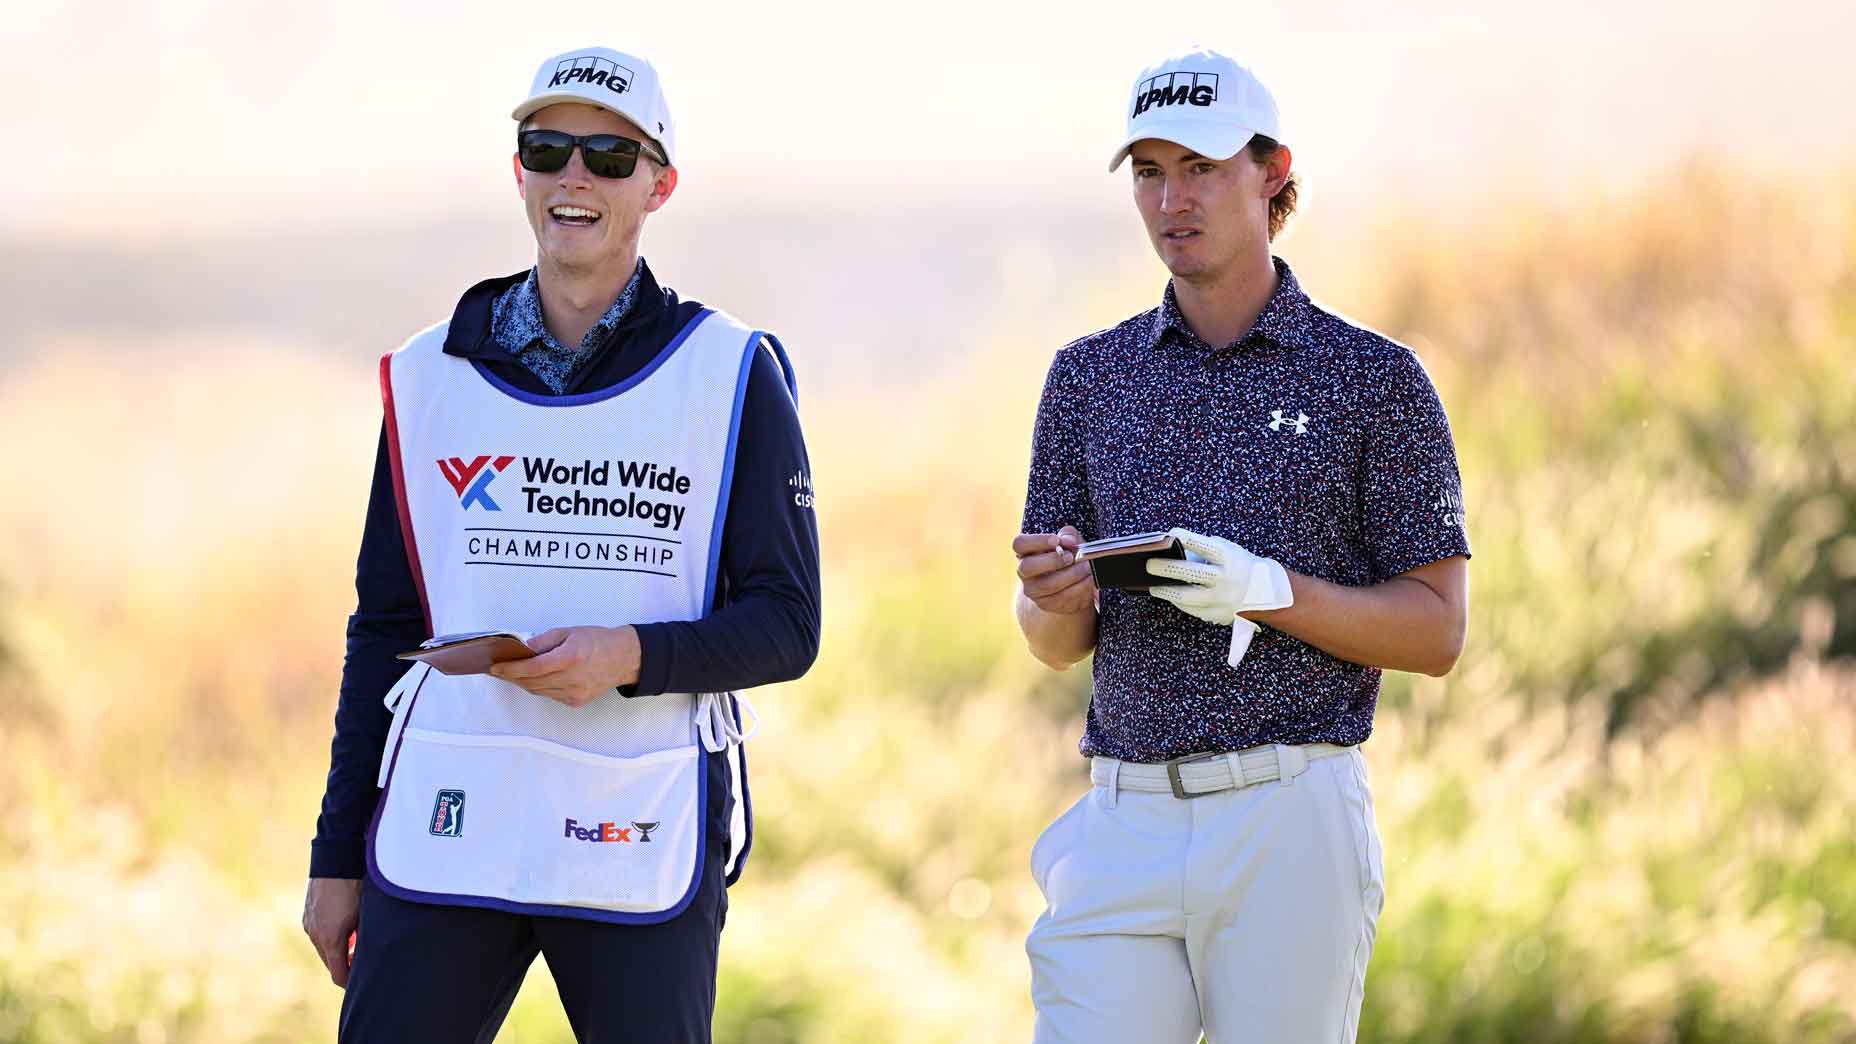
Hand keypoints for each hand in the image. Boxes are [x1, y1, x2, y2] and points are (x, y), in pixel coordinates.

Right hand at [302, 876, 361, 987]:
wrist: (337, 859)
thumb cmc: (357, 886)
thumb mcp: (366, 914)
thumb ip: (365, 938)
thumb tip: (370, 954)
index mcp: (331, 938)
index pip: (338, 973)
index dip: (350, 982)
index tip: (361, 983)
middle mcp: (315, 934)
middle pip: (330, 963)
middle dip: (345, 966)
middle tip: (362, 966)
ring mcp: (309, 924)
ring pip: (324, 949)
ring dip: (338, 951)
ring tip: (355, 945)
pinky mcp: (307, 915)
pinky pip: (318, 935)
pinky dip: (331, 939)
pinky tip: (346, 928)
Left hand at [489, 625, 640, 706]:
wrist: (624, 658)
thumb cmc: (598, 641)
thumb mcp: (569, 632)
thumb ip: (543, 640)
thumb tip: (522, 649)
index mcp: (570, 658)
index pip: (531, 668)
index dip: (510, 669)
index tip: (495, 667)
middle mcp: (572, 678)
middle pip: (531, 682)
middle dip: (512, 676)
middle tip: (499, 669)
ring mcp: (574, 693)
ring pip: (538, 691)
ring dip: (523, 683)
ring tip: (512, 674)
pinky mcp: (576, 701)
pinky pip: (549, 695)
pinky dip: (539, 687)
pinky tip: (534, 679)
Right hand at [1014, 526, 1096, 615]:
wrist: (1070, 583)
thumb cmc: (1066, 556)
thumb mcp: (1068, 541)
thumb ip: (1068, 535)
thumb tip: (1068, 541)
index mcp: (1026, 552)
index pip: (1020, 544)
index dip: (1037, 541)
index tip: (1056, 540)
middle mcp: (1024, 572)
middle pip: (1027, 567)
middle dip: (1053, 561)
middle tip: (1071, 557)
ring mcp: (1033, 590)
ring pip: (1048, 585)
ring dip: (1071, 575)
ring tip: (1086, 568)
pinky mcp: (1047, 604)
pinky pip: (1062, 598)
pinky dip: (1080, 588)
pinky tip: (1088, 580)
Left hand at [1145, 527, 1293, 665]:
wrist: (1266, 592)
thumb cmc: (1239, 566)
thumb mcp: (1228, 551)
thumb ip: (1203, 551)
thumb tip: (1172, 552)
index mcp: (1229, 558)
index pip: (1203, 546)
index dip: (1185, 538)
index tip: (1169, 534)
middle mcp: (1225, 578)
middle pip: (1190, 573)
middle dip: (1165, 568)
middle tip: (1149, 564)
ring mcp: (1221, 598)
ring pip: (1186, 597)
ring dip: (1165, 590)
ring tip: (1153, 586)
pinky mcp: (1217, 614)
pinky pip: (1191, 609)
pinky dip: (1178, 602)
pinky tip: (1169, 595)